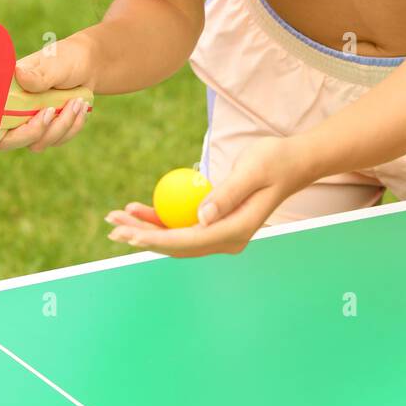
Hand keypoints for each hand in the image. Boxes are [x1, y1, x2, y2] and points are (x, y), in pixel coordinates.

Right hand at [0, 32, 95, 152]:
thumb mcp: (53, 64)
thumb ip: (38, 75)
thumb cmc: (65, 59)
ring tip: (77, 101)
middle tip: (52, 111)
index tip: (20, 118)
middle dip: (34, 131)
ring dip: (61, 126)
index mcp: (4, 93)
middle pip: (7, 142)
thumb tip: (18, 73)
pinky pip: (57, 141)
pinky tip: (82, 106)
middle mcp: (12, 112)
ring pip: (37, 144)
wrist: (88, 66)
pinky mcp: (48, 132)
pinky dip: (73, 126)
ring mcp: (29, 124)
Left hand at [105, 136, 303, 257]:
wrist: (294, 162)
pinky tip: (138, 210)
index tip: (127, 233)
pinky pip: (183, 225)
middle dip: (142, 237)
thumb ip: (227, 194)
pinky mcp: (217, 223)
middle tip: (111, 225)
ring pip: (177, 238)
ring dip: (147, 229)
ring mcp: (222, 233)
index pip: (187, 241)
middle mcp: (228, 239)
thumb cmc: (275, 160)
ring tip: (117, 217)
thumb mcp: (252, 170)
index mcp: (236, 231)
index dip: (154, 238)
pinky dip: (161, 219)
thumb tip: (200, 218)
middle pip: (177, 244)